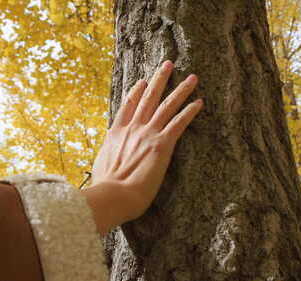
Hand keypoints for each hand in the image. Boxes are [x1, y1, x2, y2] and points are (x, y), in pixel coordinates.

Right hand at [80, 60, 202, 234]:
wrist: (113, 195)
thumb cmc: (106, 189)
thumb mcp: (101, 166)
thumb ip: (107, 157)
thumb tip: (106, 161)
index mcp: (116, 134)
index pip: (128, 106)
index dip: (137, 91)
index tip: (143, 81)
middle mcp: (132, 129)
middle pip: (148, 98)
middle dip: (159, 79)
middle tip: (168, 64)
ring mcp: (147, 134)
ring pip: (167, 105)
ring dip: (181, 89)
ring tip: (192, 78)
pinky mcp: (162, 144)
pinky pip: (179, 122)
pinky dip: (189, 111)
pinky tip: (199, 102)